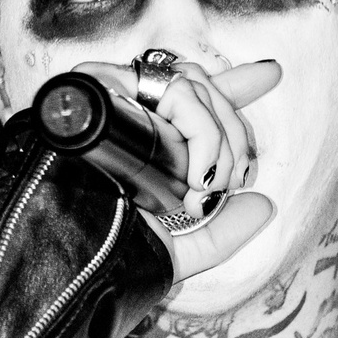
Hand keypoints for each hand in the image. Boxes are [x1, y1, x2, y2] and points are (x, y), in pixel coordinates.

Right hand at [76, 55, 277, 279]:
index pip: (196, 99)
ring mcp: (115, 96)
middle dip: (236, 138)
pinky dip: (204, 136)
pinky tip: (197, 179)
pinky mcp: (104, 86)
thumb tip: (263, 206)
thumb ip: (222, 234)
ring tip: (206, 191)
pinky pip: (178, 92)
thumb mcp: (177, 251)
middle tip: (233, 182)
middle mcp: (130, 112)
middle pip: (204, 89)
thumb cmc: (110, 258)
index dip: (234, 86)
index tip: (269, 75)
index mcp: (146, 141)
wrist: (68, 263)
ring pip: (195, 86)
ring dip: (221, 142)